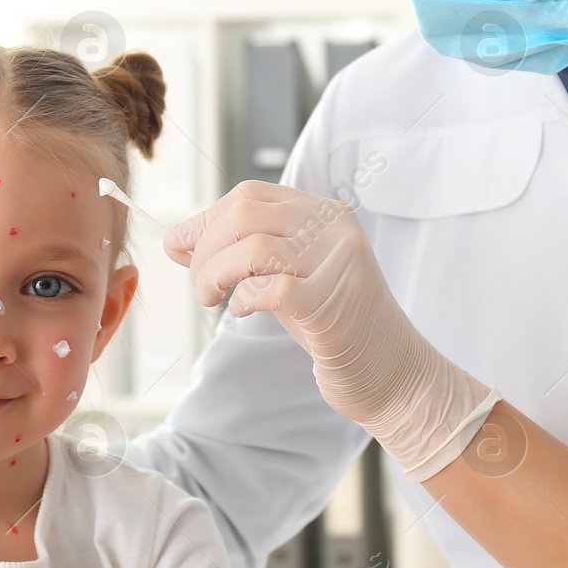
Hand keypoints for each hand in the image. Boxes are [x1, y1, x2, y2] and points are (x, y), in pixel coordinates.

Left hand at [162, 180, 500, 480]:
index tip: (181, 249)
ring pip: (251, 246)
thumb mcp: (288, 277)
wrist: (392, 372)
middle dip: (204, 250)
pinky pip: (270, 287)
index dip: (205, 220)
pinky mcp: (334, 303)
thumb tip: (175, 239)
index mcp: (325, 213)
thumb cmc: (335, 325)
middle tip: (200, 287)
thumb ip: (243, 253)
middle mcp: (335, 228)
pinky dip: (243, 299)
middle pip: (243, 214)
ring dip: (214, 274)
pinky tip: (243, 311)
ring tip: (211, 300)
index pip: (249, 195)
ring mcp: (339, 263)